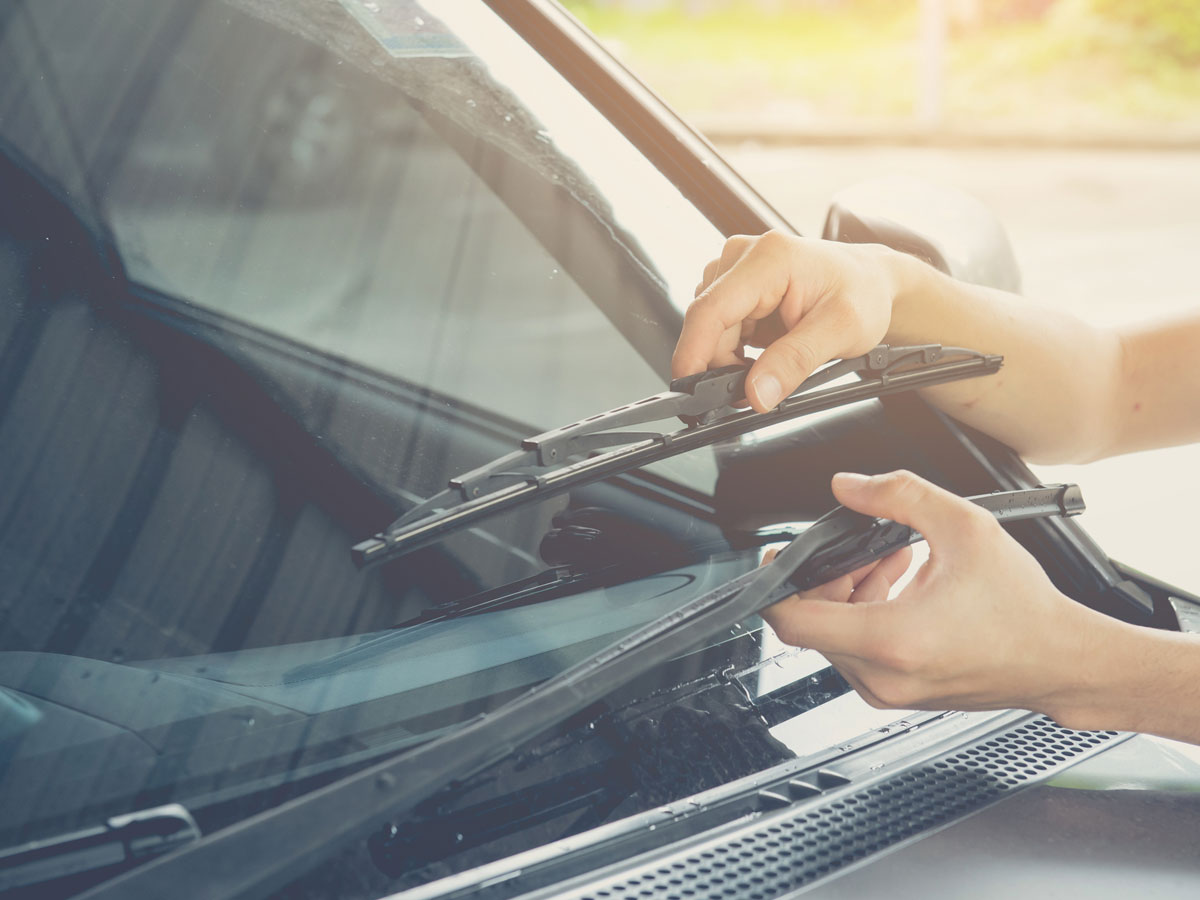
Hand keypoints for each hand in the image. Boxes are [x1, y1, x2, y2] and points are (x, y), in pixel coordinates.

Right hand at [671, 232, 898, 411]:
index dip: (693, 353)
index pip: (711, 309)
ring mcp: (736, 270)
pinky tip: (764, 351)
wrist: (872, 283)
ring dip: (731, 358)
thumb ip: (795, 363)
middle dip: (724, 365)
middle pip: (708, 325)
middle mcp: (745, 256)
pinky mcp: (736, 286)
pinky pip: (719, 328)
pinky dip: (735, 350)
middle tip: (758, 389)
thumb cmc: (862, 294)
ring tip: (772, 362)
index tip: (689, 389)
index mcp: (770, 259)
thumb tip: (756, 393)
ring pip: (710, 330)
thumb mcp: (840, 332)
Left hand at [760, 470, 1096, 716]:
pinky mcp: (899, 695)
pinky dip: (865, 616)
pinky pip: (858, 652)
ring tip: (888, 561)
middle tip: (858, 550)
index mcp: (889, 640)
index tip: (776, 561)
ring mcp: (889, 692)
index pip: (791, 622)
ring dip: (847, 594)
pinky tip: (899, 585)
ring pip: (834, 638)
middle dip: (825, 578)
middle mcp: (882, 676)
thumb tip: (849, 485)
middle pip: (812, 623)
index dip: (771, 586)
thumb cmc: (1024, 610)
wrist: (1062, 662)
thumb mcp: (963, 527)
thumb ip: (898, 495)